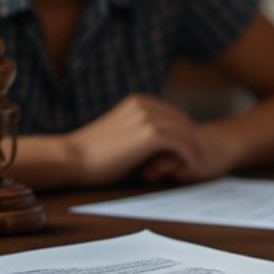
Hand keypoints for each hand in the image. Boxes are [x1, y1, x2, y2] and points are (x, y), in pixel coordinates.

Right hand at [63, 94, 237, 186]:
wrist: (71, 158)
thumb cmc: (90, 155)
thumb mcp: (120, 136)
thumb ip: (140, 135)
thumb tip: (160, 149)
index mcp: (138, 102)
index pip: (172, 114)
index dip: (184, 131)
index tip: (190, 149)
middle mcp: (145, 105)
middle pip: (182, 121)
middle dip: (192, 140)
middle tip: (202, 159)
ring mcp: (149, 117)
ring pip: (184, 133)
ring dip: (193, 150)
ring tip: (199, 167)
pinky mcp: (151, 134)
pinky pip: (181, 144)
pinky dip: (187, 157)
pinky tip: (188, 171)